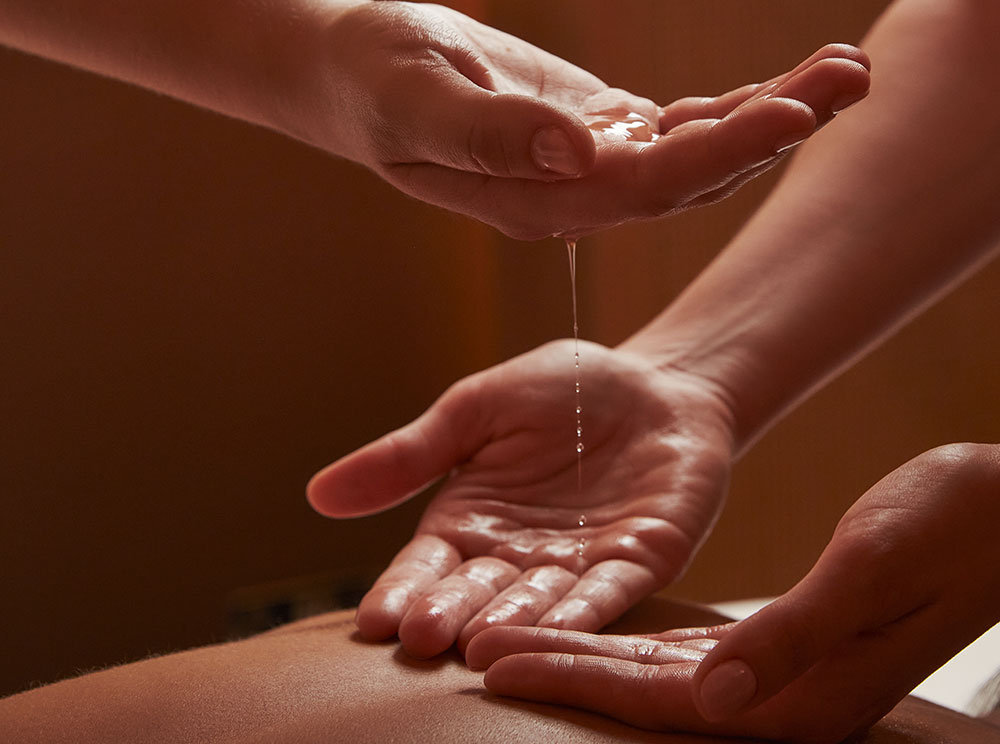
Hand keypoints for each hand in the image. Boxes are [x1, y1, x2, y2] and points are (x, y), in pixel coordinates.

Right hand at [306, 341, 732, 656]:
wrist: (654, 380)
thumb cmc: (561, 389)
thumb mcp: (475, 410)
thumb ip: (410, 455)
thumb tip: (317, 494)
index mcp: (470, 523)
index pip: (427, 567)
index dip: (402, 591)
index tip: (374, 620)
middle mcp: (517, 557)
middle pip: (475, 595)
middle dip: (450, 617)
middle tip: (421, 640)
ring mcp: (577, 566)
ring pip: (538, 605)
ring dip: (511, 627)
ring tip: (479, 648)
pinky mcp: (638, 563)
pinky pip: (608, 594)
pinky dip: (584, 615)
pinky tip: (560, 633)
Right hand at [309, 0, 869, 238]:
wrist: (355, 74)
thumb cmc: (374, 82)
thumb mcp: (417, 98)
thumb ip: (489, 133)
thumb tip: (578, 149)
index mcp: (541, 201)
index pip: (648, 187)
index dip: (721, 154)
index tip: (790, 113)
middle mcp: (578, 195)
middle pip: (696, 174)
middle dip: (775, 129)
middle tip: (853, 78)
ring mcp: (591, 165)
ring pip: (698, 150)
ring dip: (771, 113)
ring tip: (845, 69)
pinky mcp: (595, 130)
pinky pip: (678, 125)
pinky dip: (732, 104)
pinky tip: (785, 83)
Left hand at [470, 440, 999, 741]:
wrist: (999, 511)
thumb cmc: (946, 529)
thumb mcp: (871, 569)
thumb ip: (793, 637)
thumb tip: (712, 699)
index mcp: (801, 694)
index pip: (660, 698)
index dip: (574, 679)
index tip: (496, 662)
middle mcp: (785, 697)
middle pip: (645, 695)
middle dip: (561, 672)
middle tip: (475, 654)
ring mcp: (787, 675)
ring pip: (662, 675)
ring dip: (589, 657)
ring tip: (515, 642)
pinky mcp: (789, 643)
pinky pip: (695, 652)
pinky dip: (637, 642)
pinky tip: (602, 630)